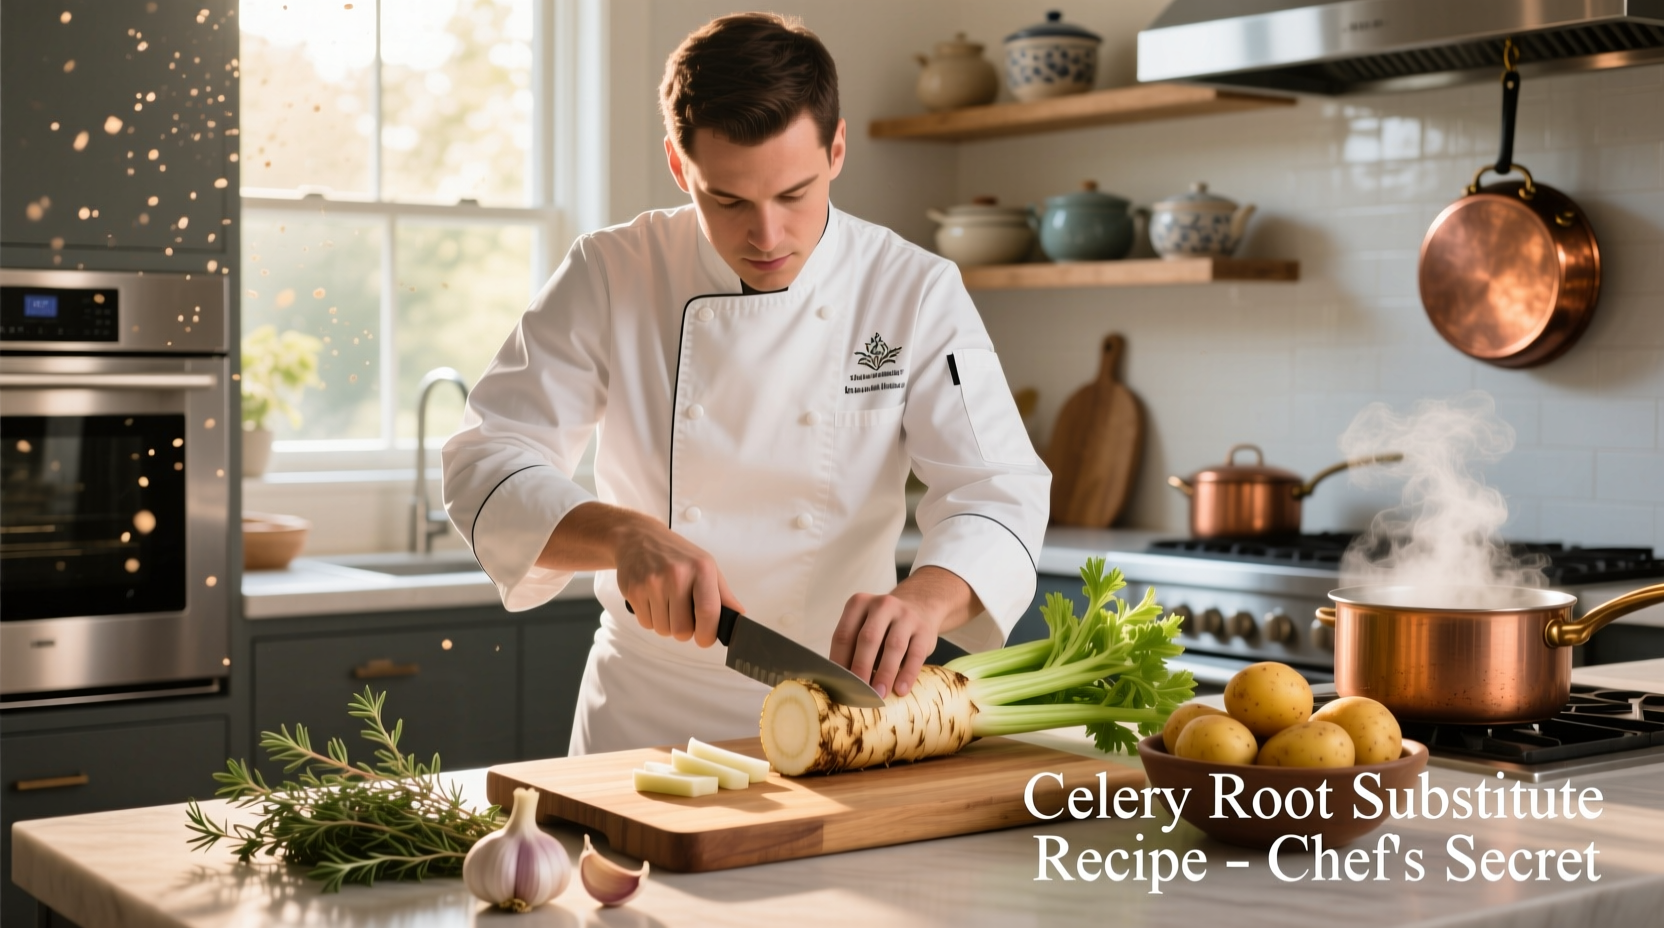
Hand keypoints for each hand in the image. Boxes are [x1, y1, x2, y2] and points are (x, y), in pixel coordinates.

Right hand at [539, 503, 742, 647]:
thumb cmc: (676, 554)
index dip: (707, 634)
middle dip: (685, 630)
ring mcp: (652, 583)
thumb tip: (739, 617)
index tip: (705, 639)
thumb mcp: (706, 565)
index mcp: (701, 568)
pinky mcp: (633, 590)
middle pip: (683, 629)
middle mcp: (676, 575)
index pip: (708, 612)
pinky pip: (646, 624)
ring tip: (666, 604)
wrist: (639, 537)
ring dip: (667, 625)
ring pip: (663, 630)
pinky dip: (651, 619)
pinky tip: (653, 601)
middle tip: (683, 615)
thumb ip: (723, 594)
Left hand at [830, 566, 981, 698]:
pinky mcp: (925, 629)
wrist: (920, 606)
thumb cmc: (884, 626)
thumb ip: (853, 648)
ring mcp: (906, 615)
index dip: (839, 661)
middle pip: (868, 638)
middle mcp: (882, 605)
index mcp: (858, 604)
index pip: (844, 634)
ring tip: (879, 694)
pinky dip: (907, 674)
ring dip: (884, 673)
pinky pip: (916, 654)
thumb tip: (842, 683)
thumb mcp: (865, 626)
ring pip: (894, 646)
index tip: (838, 684)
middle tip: (858, 692)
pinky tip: (901, 690)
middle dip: (861, 667)